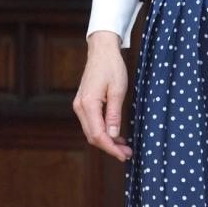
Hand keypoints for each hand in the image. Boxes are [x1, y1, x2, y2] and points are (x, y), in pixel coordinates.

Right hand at [73, 32, 131, 162]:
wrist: (102, 51)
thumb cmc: (112, 67)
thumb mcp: (118, 90)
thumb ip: (114, 114)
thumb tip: (112, 135)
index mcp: (88, 104)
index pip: (98, 134)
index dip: (111, 148)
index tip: (123, 155)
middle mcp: (80, 107)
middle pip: (92, 136)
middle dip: (110, 147)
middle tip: (127, 153)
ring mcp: (80, 106)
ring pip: (91, 131)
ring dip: (107, 141)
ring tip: (124, 146)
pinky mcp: (83, 104)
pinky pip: (91, 123)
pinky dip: (103, 132)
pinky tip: (116, 135)